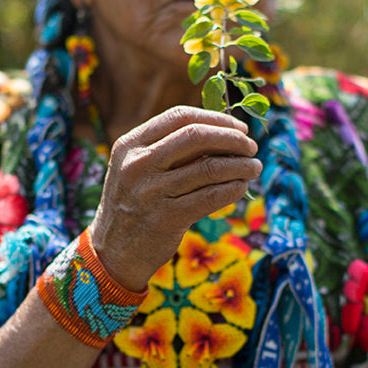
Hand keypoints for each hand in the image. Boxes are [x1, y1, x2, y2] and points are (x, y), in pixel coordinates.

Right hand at [88, 106, 260, 290]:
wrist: (113, 251)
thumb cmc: (134, 204)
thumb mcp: (137, 168)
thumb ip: (169, 149)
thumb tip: (223, 133)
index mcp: (130, 144)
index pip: (180, 116)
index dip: (216, 119)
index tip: (239, 127)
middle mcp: (138, 164)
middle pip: (197, 136)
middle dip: (233, 139)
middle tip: (251, 147)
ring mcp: (151, 192)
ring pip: (209, 168)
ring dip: (240, 166)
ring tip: (254, 168)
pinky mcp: (167, 218)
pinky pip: (211, 197)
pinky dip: (233, 189)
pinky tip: (241, 187)